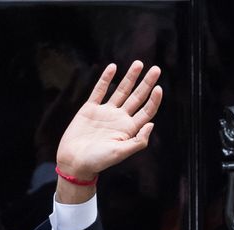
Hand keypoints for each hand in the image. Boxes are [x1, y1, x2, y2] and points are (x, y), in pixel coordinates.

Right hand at [56, 60, 162, 179]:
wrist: (74, 161)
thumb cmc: (98, 161)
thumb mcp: (121, 152)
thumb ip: (138, 141)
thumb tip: (152, 124)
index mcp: (129, 129)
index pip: (146, 111)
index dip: (154, 100)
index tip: (159, 87)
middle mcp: (120, 119)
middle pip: (137, 97)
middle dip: (147, 83)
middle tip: (156, 69)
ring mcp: (106, 113)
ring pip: (121, 91)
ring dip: (130, 77)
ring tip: (139, 64)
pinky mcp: (90, 109)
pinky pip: (100, 90)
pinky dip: (106, 78)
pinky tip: (113, 67)